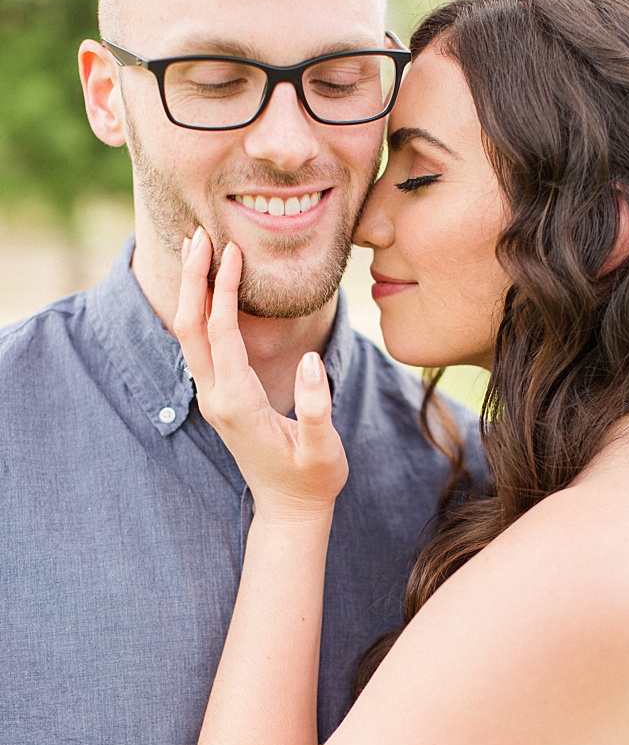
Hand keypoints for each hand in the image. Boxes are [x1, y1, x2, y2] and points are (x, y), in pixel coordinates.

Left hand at [174, 228, 347, 519]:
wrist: (289, 509)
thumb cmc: (312, 478)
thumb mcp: (323, 448)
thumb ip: (317, 406)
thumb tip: (314, 361)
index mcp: (238, 402)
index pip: (222, 334)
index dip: (224, 290)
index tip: (233, 251)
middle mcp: (215, 397)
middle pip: (189, 327)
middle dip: (193, 278)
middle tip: (200, 234)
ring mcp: (213, 398)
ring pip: (189, 335)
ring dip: (191, 291)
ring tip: (198, 250)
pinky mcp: (219, 397)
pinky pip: (200, 346)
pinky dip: (200, 310)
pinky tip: (209, 291)